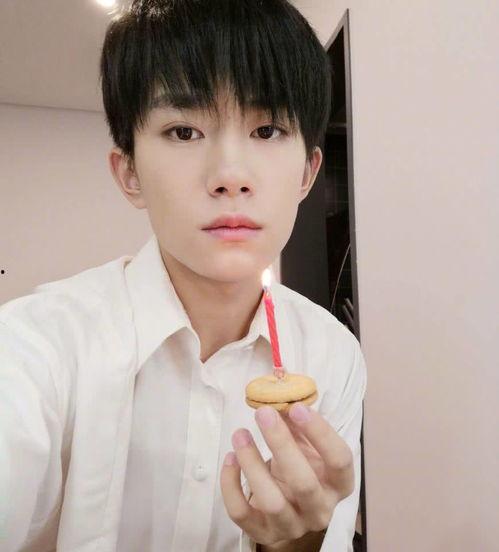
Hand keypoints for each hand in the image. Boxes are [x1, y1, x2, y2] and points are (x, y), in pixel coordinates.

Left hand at [220, 402, 354, 547]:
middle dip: (281, 444)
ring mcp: (292, 525)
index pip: (339, 460)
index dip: (320, 432)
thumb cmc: (300, 465)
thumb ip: (297, 421)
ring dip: (252, 463)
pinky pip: (242, 513)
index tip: (297, 406)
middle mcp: (320, 509)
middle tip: (263, 413)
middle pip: (304, 482)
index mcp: (339, 483)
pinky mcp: (263, 533)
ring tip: (240, 434)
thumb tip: (280, 394)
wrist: (288, 504)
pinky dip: (231, 484)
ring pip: (272, 501)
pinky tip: (229, 458)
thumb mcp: (305, 443)